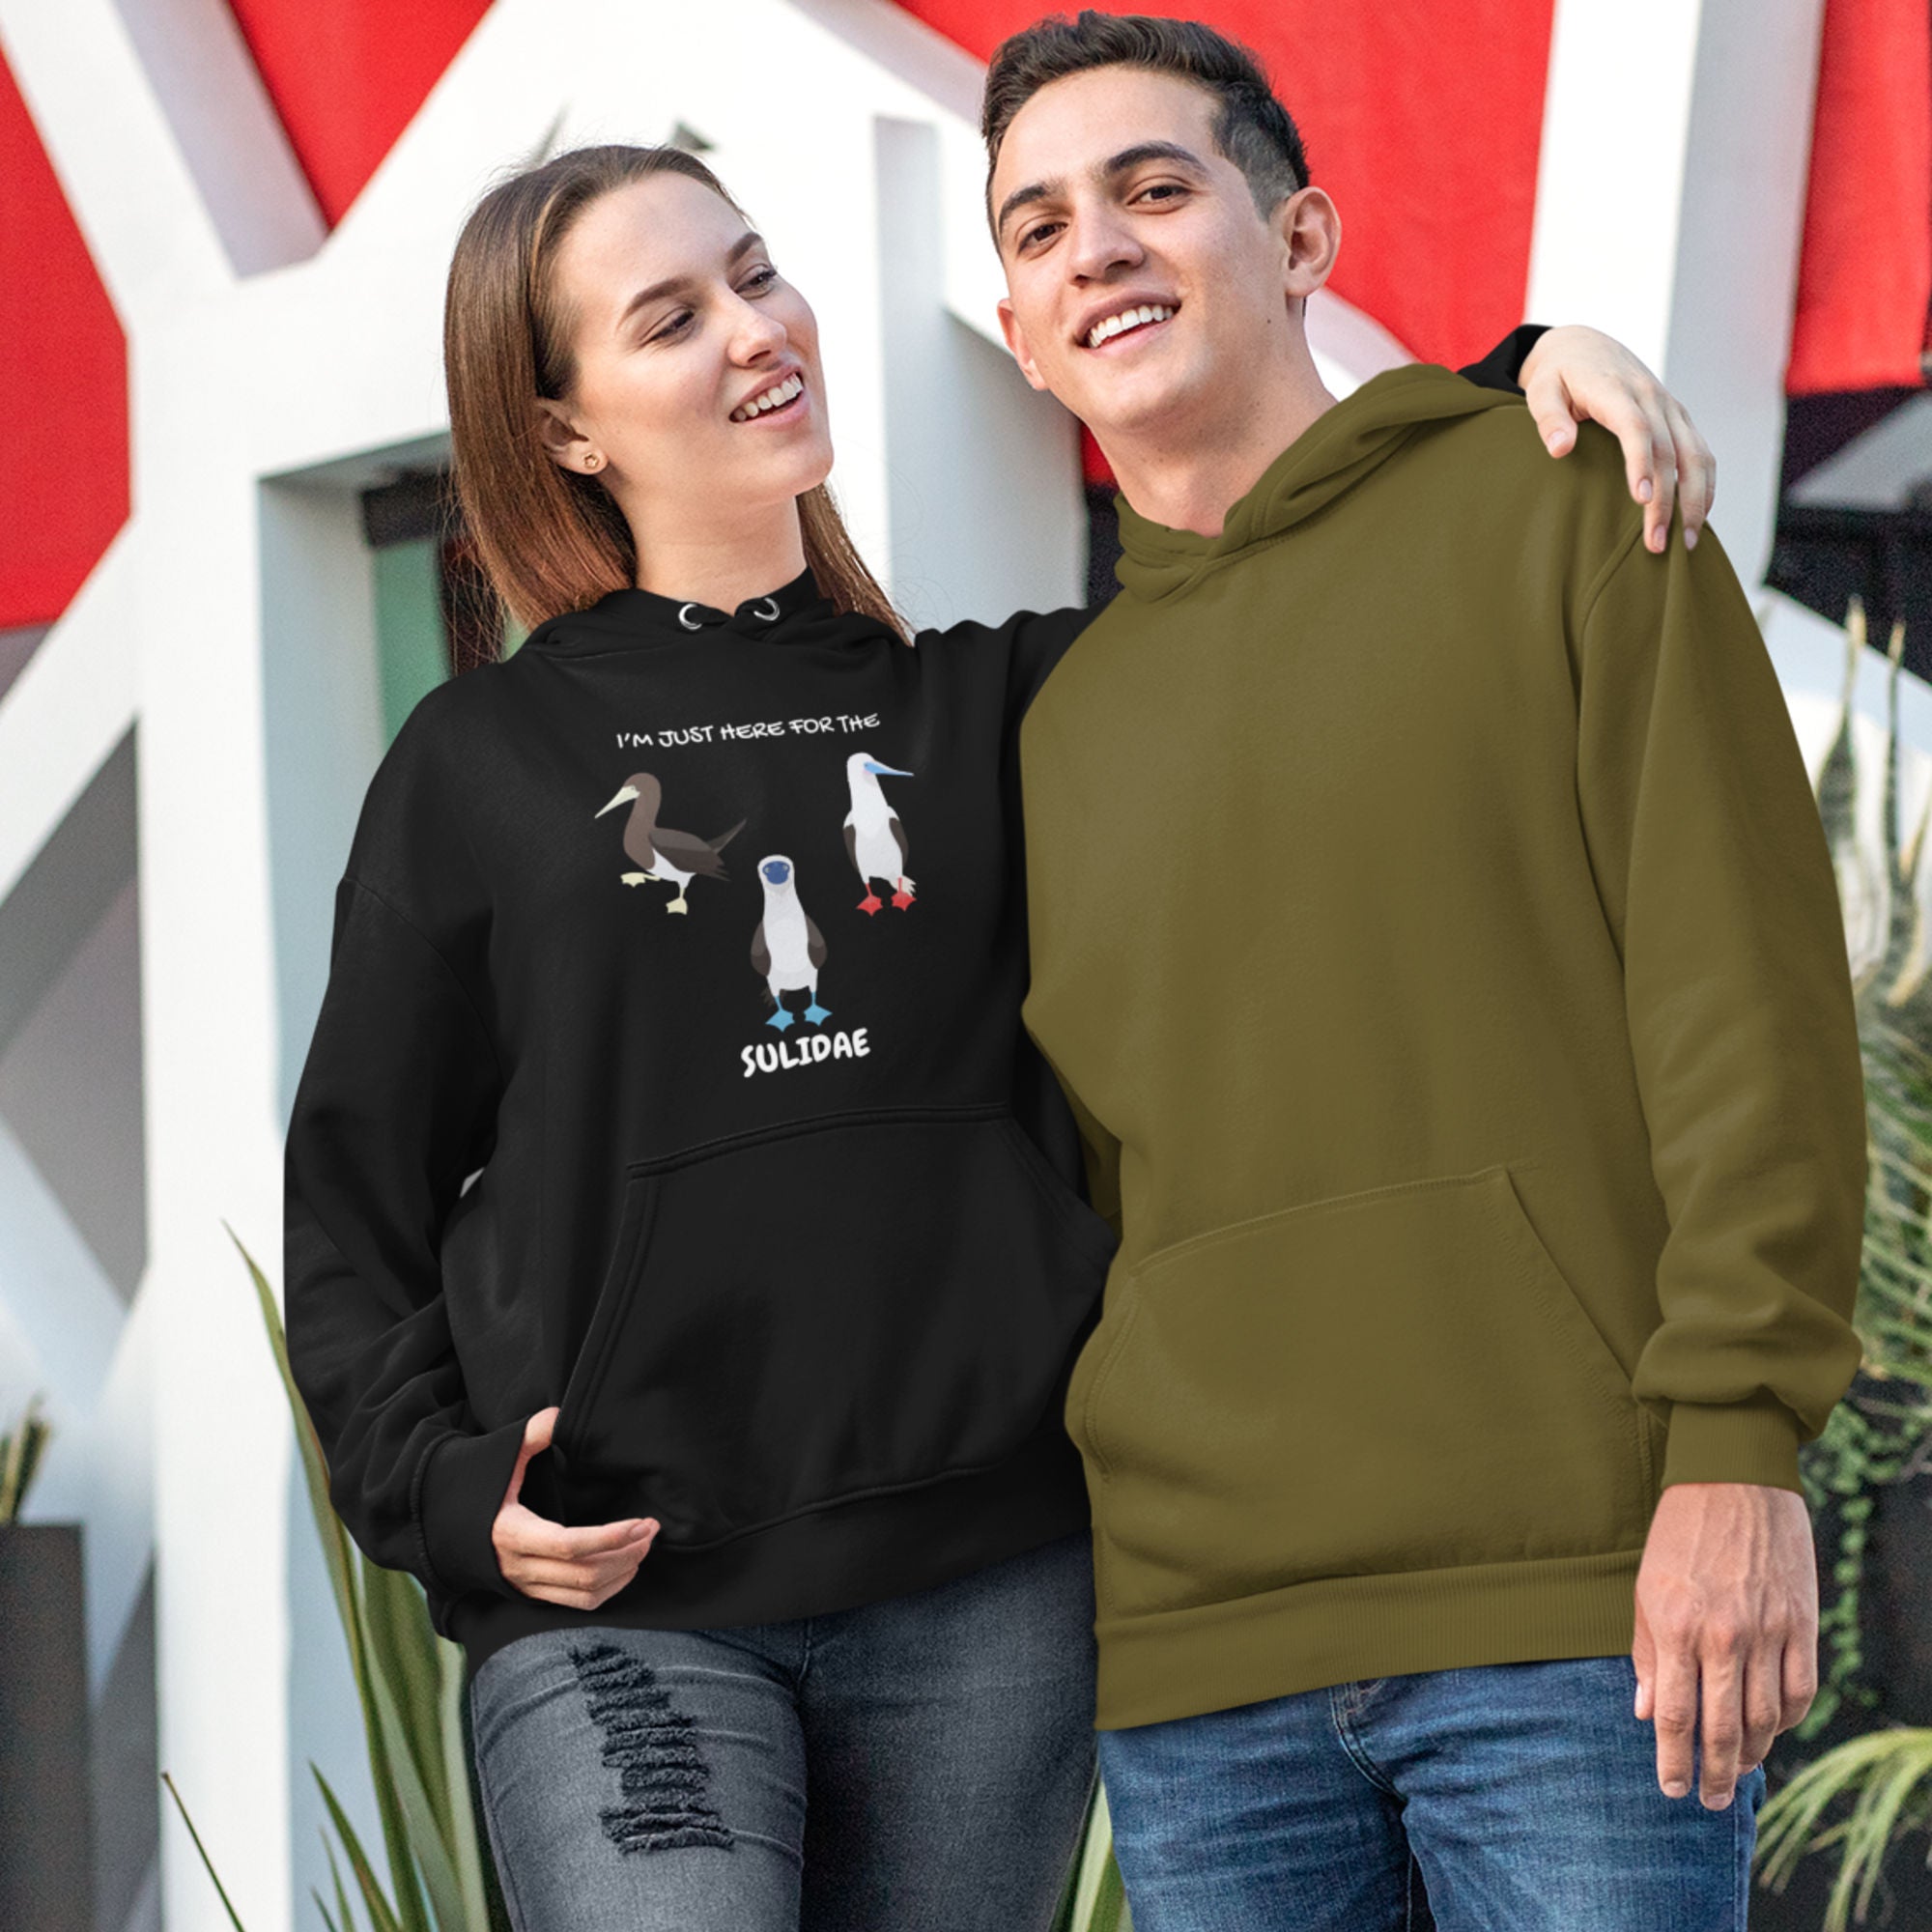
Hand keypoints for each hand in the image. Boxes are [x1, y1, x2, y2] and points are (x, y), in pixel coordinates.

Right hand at [491, 1406, 658, 1608]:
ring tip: (644, 1544)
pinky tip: (625, 1566)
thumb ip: (534, 1433)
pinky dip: (607, 1590)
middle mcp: (519, 1566)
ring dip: (622, 1572)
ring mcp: (525, 1584)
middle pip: (584, 1574)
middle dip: (626, 1553)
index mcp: (512, 1533)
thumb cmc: (474, 1483)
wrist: (437, 1521)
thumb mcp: (501, 1454)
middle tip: (651, 1528)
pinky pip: (576, 1603)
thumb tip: (562, 1414)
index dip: (610, 1537)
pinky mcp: (530, 1593)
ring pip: (584, 1593)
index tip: (641, 1521)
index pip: (569, 1546)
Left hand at [1520, 325, 1714, 554]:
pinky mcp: (1679, 419)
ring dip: (1695, 500)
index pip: (1635, 427)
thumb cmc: (1558, 376)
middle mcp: (1652, 398)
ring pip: (1695, 455)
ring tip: (1686, 543)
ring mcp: (1670, 408)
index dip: (1641, 462)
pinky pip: (1701, 453)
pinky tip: (1697, 518)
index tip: (1641, 498)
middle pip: (1669, 451)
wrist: (1586, 347)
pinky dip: (1704, 486)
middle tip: (1656, 544)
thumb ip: (1548, 418)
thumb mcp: (1541, 390)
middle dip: (1667, 500)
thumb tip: (1560, 449)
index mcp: (1616, 391)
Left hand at [1632, 1481, 1818, 1808]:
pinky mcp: (1802, 1624)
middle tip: (1708, 1800)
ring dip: (1752, 1753)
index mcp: (1676, 1627)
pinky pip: (1800, 1691)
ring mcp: (1768, 1633)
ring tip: (1737, 1771)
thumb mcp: (1646, 1587)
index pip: (1675, 1715)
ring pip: (1765, 1718)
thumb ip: (1647, 1652)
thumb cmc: (1680, 1533)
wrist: (1735, 1479)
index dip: (1672, 1759)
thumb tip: (1645, 1712)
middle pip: (1723, 1728)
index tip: (1671, 1788)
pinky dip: (1787, 1720)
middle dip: (1714, 1773)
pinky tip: (1772, 1730)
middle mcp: (1724, 1637)